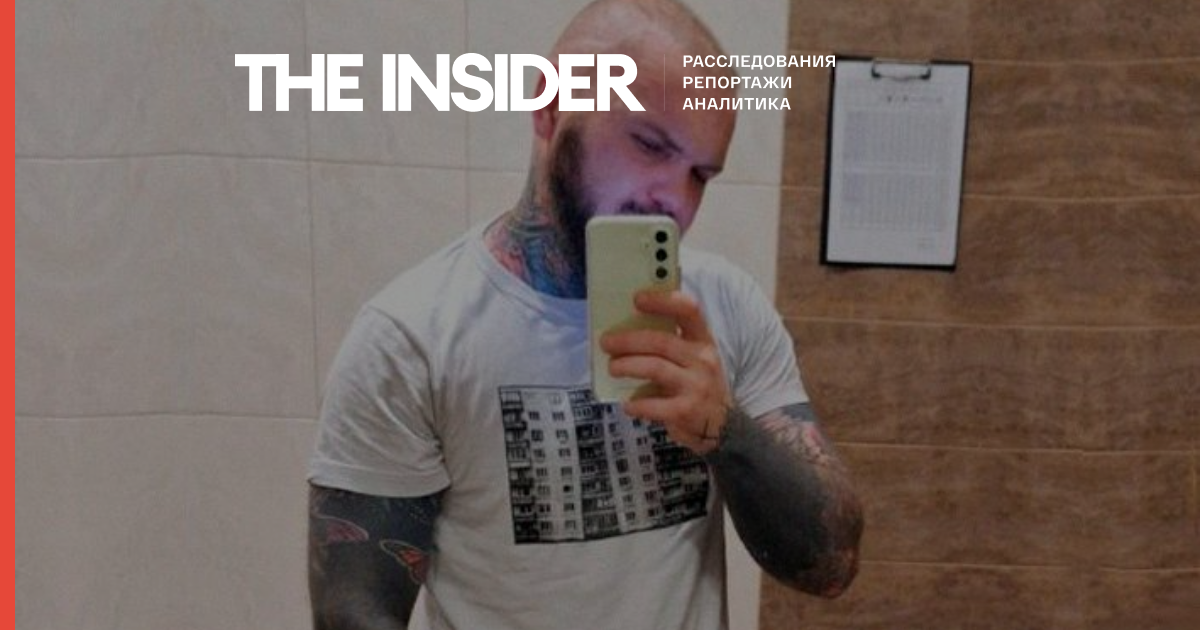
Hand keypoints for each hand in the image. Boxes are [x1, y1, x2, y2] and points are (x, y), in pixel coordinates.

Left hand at [599, 290, 730, 454]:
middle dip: (628, 340)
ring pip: (655, 368)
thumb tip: (626, 332)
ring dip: (627, 366)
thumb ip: (669, 346)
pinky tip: (627, 405)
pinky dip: (636, 404)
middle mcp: (703, 360)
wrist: (723, 427)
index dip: (663, 301)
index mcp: (704, 341)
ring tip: (613, 368)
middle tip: (606, 342)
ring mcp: (696, 386)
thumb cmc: (698, 386)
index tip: (637, 299)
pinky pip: (653, 404)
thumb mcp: (694, 360)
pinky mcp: (686, 411)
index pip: (689, 311)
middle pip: (661, 341)